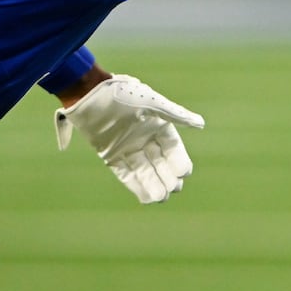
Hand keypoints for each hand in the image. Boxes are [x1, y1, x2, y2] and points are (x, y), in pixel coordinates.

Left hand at [54, 74, 205, 202]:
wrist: (89, 93)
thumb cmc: (123, 94)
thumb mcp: (153, 103)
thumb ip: (176, 115)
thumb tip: (201, 124)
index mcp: (156, 124)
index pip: (172, 147)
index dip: (178, 160)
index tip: (184, 172)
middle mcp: (143, 137)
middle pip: (159, 161)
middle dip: (167, 176)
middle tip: (174, 188)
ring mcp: (127, 147)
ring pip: (144, 171)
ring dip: (153, 184)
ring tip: (163, 198)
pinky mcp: (111, 155)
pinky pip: (126, 174)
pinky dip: (136, 186)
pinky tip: (147, 197)